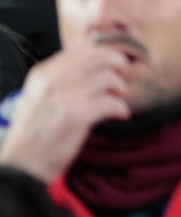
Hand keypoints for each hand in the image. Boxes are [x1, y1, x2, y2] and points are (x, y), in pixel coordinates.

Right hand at [0, 45, 133, 182]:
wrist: (22, 166)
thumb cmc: (35, 133)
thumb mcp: (40, 97)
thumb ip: (63, 79)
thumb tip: (97, 64)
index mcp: (42, 73)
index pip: (84, 49)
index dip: (106, 56)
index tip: (114, 68)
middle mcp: (52, 81)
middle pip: (100, 56)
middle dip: (118, 67)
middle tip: (120, 83)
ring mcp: (63, 98)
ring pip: (109, 76)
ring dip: (121, 89)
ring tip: (117, 101)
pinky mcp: (75, 117)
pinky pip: (112, 102)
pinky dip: (121, 109)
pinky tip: (120, 116)